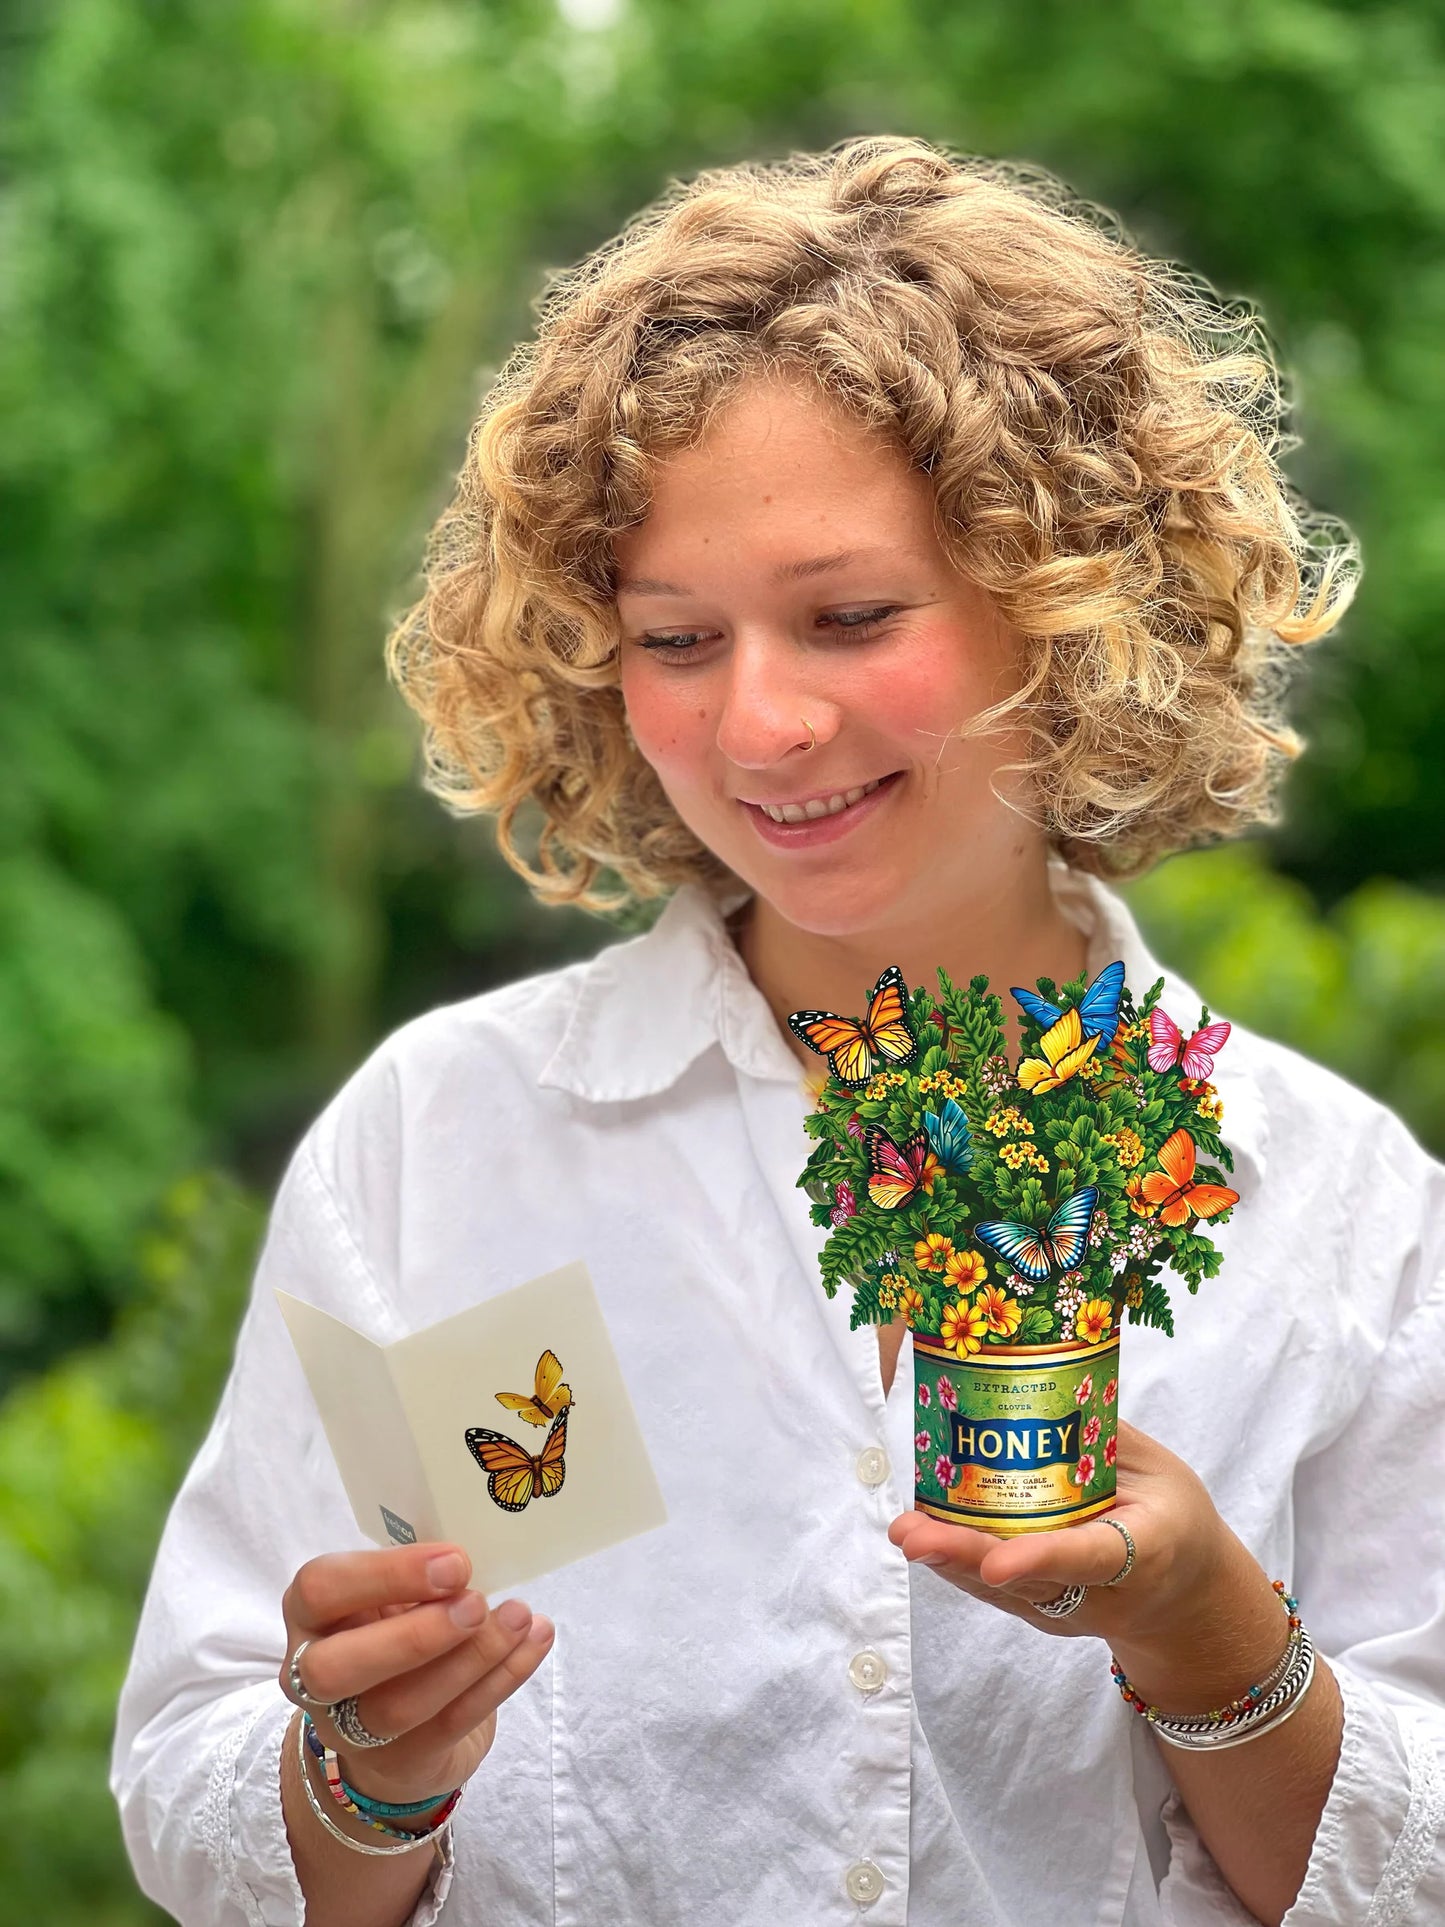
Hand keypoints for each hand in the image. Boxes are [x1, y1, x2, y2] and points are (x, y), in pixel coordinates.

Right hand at [280, 1541, 553, 1805]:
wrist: (396, 1737)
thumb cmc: (395, 1635)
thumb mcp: (391, 1598)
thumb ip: (416, 1577)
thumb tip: (471, 1555)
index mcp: (311, 1616)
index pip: (320, 1589)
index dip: (385, 1575)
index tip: (455, 1562)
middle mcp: (313, 1678)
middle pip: (335, 1668)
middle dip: (414, 1636)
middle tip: (477, 1603)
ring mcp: (353, 1730)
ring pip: (399, 1705)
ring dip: (471, 1658)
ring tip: (520, 1617)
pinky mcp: (404, 1761)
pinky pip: (453, 1723)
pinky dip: (502, 1679)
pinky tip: (535, 1642)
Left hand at [888, 1420, 1247, 1660]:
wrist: (1188, 1597)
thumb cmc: (1174, 1517)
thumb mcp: (1160, 1470)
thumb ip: (1105, 1435)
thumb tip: (1046, 1378)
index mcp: (1144, 1553)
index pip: (1088, 1557)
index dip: (1040, 1557)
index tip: (995, 1562)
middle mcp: (1103, 1593)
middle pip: (1029, 1580)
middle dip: (967, 1558)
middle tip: (913, 1536)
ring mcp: (1071, 1611)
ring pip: (1004, 1590)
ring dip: (950, 1560)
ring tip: (905, 1531)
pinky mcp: (1046, 1614)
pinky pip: (999, 1591)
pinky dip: (960, 1563)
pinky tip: (924, 1534)